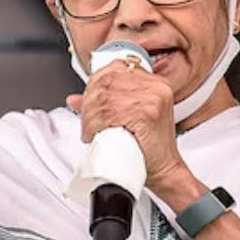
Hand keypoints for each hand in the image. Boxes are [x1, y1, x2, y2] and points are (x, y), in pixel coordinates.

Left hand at [66, 60, 189, 189]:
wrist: (164, 171)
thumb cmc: (148, 148)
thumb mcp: (128, 117)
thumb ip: (104, 103)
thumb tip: (74, 100)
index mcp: (154, 82)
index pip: (116, 68)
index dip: (95, 82)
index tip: (88, 100)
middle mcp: (156, 87)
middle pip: (107, 82)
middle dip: (89, 102)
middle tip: (86, 120)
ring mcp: (153, 99)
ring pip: (105, 98)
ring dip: (89, 116)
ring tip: (90, 130)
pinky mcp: (147, 114)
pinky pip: (110, 113)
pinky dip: (96, 125)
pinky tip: (95, 134)